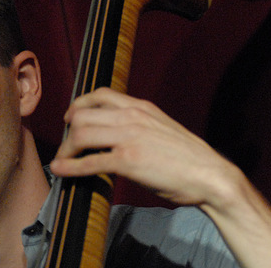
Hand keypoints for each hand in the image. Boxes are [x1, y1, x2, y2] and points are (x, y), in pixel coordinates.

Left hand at [49, 87, 241, 207]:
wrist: (210, 175)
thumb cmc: (188, 157)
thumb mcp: (162, 128)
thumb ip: (139, 125)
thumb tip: (118, 134)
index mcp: (141, 107)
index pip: (100, 94)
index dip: (79, 105)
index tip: (71, 118)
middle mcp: (132, 117)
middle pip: (83, 114)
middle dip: (68, 132)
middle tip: (66, 147)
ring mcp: (129, 138)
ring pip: (81, 134)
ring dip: (66, 149)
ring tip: (63, 161)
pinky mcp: (128, 161)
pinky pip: (90, 161)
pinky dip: (70, 167)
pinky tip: (60, 170)